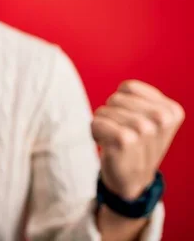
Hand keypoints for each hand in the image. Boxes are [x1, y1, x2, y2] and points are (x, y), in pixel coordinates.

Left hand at [91, 80, 183, 199]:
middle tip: (122, 134)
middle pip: (115, 98)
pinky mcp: (126, 140)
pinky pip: (96, 123)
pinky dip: (96, 132)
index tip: (132, 121)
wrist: (132, 180)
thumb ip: (140, 99)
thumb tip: (125, 87)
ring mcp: (145, 129)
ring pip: (104, 110)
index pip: (128, 87)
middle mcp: (162, 118)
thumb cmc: (137, 145)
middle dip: (111, 114)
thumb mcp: (149, 119)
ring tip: (116, 141)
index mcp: (171, 110)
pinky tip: (108, 145)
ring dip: (103, 124)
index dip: (122, 102)